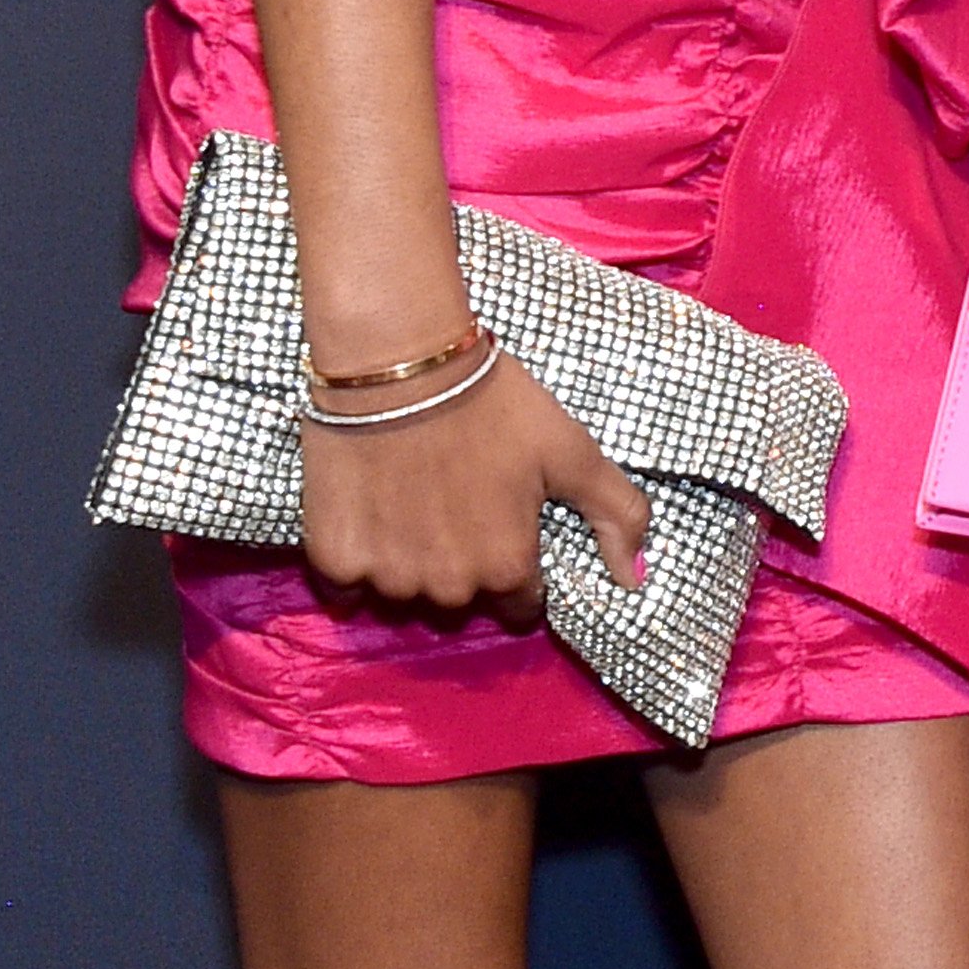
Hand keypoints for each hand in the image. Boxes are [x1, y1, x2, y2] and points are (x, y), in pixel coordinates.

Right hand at [295, 355, 646, 618]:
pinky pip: (347, 584)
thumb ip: (617, 516)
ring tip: (412, 502)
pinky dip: (357, 560)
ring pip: (405, 593)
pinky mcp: (334, 558)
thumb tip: (634, 580)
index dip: (517, 565)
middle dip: (465, 564)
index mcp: (507, 567)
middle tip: (457, 503)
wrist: (398, 364)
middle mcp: (448, 586)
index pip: (520, 604)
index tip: (503, 524)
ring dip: (411, 564)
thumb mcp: (573, 451)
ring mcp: (388, 577)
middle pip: (461, 599)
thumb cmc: (492, 404)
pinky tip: (369, 515)